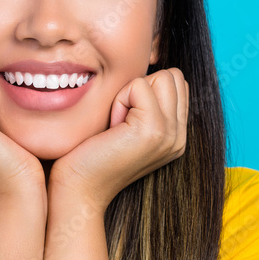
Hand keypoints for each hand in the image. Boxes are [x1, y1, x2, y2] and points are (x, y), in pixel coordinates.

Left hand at [48, 68, 188, 212]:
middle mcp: (179, 136)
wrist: (78, 188)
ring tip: (116, 124)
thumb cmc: (89, 154)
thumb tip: (147, 71)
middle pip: (172, 76)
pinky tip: (112, 128)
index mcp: (176, 135)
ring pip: (161, 76)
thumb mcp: (125, 126)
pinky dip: (120, 100)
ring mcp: (171, 135)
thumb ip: (145, 104)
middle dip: (140, 88)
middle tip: (119, 121)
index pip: (176, 83)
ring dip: (130, 93)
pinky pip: (139, 85)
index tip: (123, 119)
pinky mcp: (154, 130)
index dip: (144, 89)